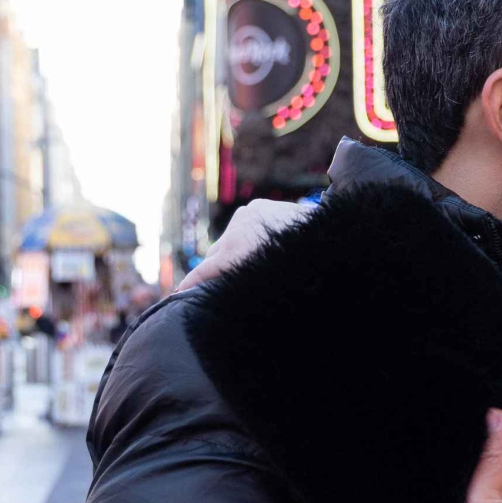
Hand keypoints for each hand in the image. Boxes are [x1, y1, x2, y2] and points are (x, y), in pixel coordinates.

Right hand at [178, 199, 312, 290]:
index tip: (179, 294)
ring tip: (253, 259)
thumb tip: (237, 295)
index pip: (202, 272)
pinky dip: (247, 235)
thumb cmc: (298, 263)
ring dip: (234, 250)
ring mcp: (243, 218)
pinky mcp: (253, 207)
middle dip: (216, 268)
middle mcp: (234, 235)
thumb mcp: (268, 278)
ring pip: (228, 240)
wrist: (323, 230)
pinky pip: (243, 225)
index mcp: (236, 255)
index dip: (189, 285)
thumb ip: (247, 282)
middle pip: (214, 256)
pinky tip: (263, 241)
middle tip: (222, 280)